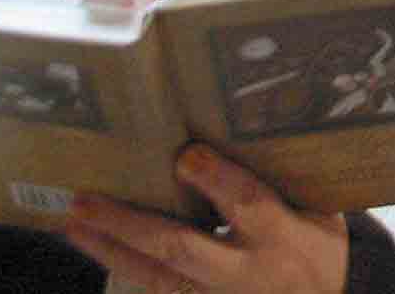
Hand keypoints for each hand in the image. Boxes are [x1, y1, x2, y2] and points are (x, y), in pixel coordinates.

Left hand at [64, 144, 347, 293]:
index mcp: (282, 236)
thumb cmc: (318, 249)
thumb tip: (248, 118)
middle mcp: (247, 272)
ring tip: (75, 220)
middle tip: (88, 200)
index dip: (218, 181)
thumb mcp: (320, 212)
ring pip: (158, 277)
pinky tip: (94, 244)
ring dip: (112, 247)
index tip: (186, 155)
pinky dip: (124, 265)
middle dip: (133, 225)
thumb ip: (283, 175)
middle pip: (183, 249)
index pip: (249, 206)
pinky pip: (158, 291)